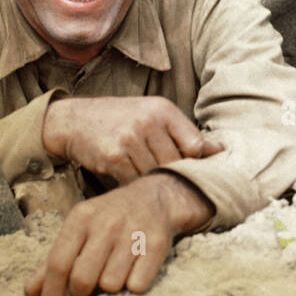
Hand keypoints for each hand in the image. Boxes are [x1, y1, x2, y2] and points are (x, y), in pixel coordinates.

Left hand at [25, 172, 214, 295]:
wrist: (155, 196)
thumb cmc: (109, 217)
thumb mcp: (79, 228)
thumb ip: (54, 259)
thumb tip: (30, 292)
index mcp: (82, 217)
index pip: (58, 262)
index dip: (51, 292)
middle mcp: (107, 223)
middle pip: (83, 279)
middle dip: (82, 291)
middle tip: (87, 286)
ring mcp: (133, 232)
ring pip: (111, 285)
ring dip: (110, 286)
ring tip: (114, 270)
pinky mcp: (156, 244)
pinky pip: (137, 285)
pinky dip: (134, 284)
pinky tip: (134, 269)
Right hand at [41, 94, 221, 183]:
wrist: (75, 120)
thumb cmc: (121, 119)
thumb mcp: (153, 115)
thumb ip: (183, 133)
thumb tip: (220, 150)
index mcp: (164, 109)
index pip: (196, 145)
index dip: (195, 163)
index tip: (191, 172)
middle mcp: (149, 121)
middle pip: (176, 163)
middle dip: (171, 175)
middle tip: (164, 181)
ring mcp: (131, 138)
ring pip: (156, 175)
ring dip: (151, 182)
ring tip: (144, 179)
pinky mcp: (115, 156)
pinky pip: (135, 182)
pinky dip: (133, 185)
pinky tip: (127, 179)